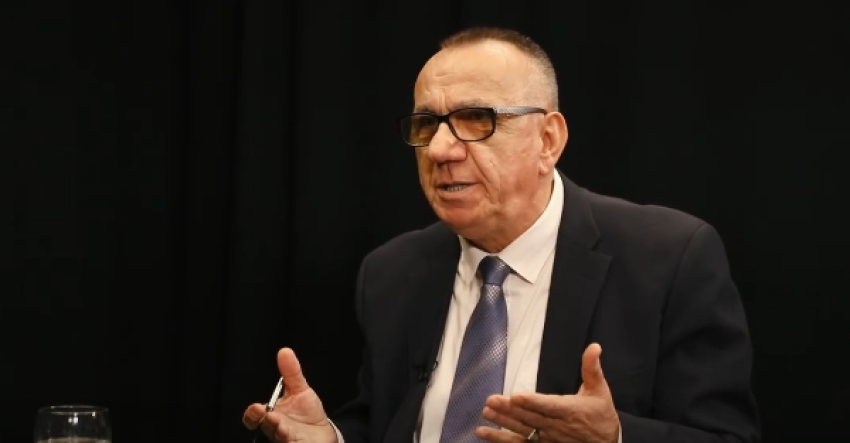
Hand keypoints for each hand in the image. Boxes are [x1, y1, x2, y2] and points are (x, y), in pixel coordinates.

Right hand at [242, 348, 337, 442]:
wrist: (323, 435)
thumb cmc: (307, 413)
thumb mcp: (301, 390)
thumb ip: (291, 372)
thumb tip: (284, 350)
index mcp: (272, 415)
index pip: (254, 416)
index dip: (253, 413)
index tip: (258, 408)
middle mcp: (275, 429)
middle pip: (263, 427)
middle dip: (262, 421)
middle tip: (266, 415)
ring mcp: (286, 438)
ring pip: (277, 434)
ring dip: (276, 428)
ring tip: (278, 423)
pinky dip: (294, 441)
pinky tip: (296, 437)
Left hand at [477, 343, 619, 442]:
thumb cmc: (601, 415)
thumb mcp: (600, 390)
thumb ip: (592, 368)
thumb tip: (594, 346)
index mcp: (570, 410)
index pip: (548, 406)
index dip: (532, 402)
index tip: (516, 396)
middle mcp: (557, 427)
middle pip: (531, 418)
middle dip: (510, 410)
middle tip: (491, 400)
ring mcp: (549, 439)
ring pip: (523, 431)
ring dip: (503, 423)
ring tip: (486, 413)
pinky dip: (502, 440)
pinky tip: (484, 433)